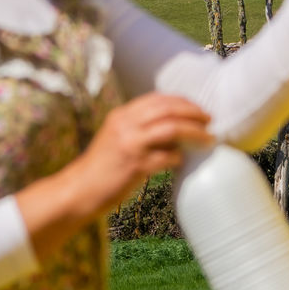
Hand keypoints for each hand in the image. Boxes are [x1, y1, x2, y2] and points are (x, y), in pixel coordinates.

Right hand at [17, 93, 211, 259]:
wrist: (79, 190)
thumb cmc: (102, 167)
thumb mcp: (116, 137)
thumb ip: (139, 127)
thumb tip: (173, 125)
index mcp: (122, 115)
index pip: (158, 99)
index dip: (182, 101)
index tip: (197, 108)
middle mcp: (126, 124)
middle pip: (169, 109)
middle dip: (193, 112)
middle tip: (209, 120)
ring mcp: (130, 144)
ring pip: (172, 128)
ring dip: (195, 132)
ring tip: (208, 138)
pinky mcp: (135, 166)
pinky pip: (167, 157)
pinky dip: (178, 158)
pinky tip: (182, 161)